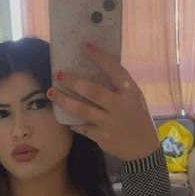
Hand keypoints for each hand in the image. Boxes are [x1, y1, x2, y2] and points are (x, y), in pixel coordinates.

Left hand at [48, 42, 159, 160]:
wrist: (143, 149)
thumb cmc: (138, 119)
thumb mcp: (135, 99)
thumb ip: (119, 88)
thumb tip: (97, 70)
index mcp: (130, 93)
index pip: (114, 70)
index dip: (99, 57)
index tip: (85, 46)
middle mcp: (120, 107)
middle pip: (92, 91)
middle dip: (73, 82)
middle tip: (58, 74)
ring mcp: (110, 123)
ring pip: (82, 110)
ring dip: (64, 101)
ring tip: (51, 93)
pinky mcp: (102, 137)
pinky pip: (82, 127)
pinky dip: (72, 121)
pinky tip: (64, 116)